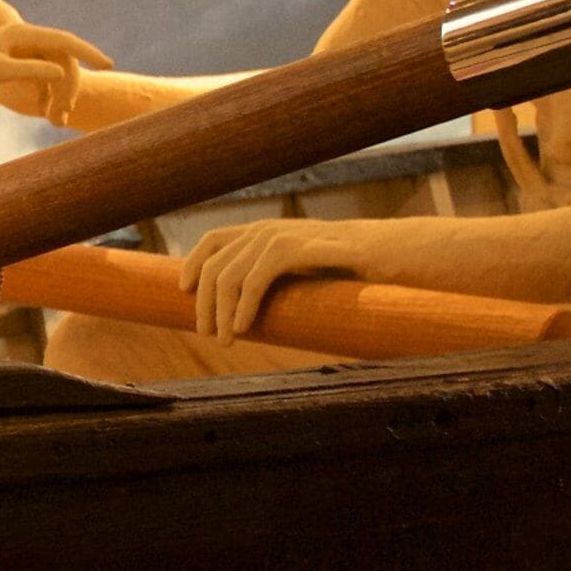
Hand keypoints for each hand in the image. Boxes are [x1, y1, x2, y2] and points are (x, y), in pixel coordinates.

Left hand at [0, 20, 109, 121]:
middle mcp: (18, 36)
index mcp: (19, 33)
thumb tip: (61, 73)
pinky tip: (50, 99)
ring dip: (59, 83)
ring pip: (46, 62)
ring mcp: (11, 48)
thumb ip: (30, 70)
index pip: (63, 41)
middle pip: (59, 49)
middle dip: (76, 69)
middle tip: (94, 80)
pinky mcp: (2, 61)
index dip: (88, 52)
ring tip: (68, 104)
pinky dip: (45, 85)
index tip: (108, 65)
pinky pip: (33, 71)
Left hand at [178, 218, 363, 339]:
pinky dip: (243, 306)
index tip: (183, 292)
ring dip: (220, 312)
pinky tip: (242, 328)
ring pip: (229, 277)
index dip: (192, 264)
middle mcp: (266, 230)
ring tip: (225, 340)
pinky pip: (256, 280)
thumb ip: (271, 277)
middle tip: (208, 334)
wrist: (387, 255)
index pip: (212, 241)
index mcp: (263, 231)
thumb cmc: (346, 270)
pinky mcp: (297, 250)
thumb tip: (239, 308)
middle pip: (215, 266)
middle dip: (205, 304)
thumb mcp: (298, 270)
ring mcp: (280, 236)